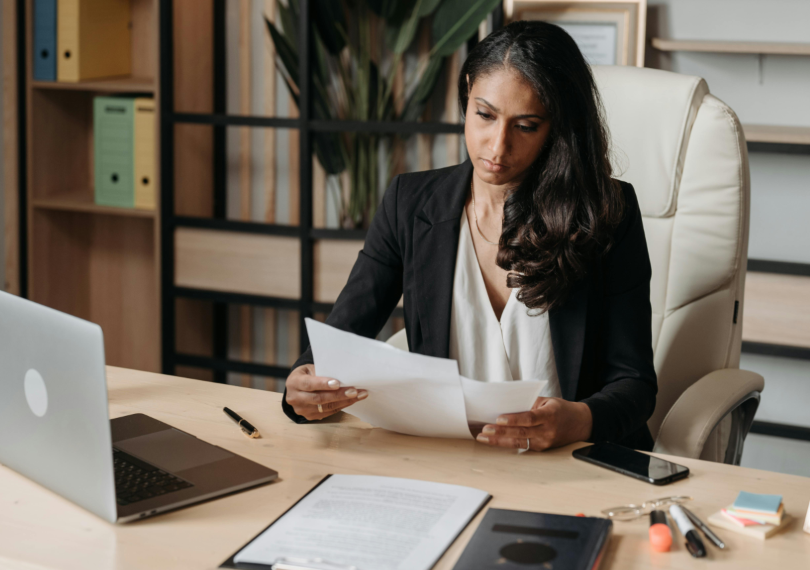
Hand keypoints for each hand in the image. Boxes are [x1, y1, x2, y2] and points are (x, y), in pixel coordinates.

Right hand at [285, 364, 367, 420]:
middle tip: (354, 391)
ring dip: (344, 401)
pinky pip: (328, 412)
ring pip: (325, 407)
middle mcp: (295, 398)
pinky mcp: (309, 416)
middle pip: (319, 398)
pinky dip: (341, 406)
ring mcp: (302, 409)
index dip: (323, 384)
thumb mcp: (310, 368)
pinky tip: (352, 400)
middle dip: (339, 395)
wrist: (297, 387)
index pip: (309, 384)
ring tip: (359, 395)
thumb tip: (343, 375)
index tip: (338, 383)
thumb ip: (322, 372)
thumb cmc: (307, 374)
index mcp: (294, 382)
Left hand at [475, 397, 592, 450]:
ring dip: (499, 440)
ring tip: (484, 438)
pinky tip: (494, 440)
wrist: (580, 424)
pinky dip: (507, 442)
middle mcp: (547, 431)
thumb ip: (529, 403)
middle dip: (500, 432)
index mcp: (549, 415)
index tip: (499, 418)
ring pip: (519, 442)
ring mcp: (544, 442)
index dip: (514, 419)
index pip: (529, 418)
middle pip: (521, 433)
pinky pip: (522, 446)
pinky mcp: (541, 449)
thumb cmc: (561, 409)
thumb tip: (506, 405)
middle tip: (485, 430)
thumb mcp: (547, 401)